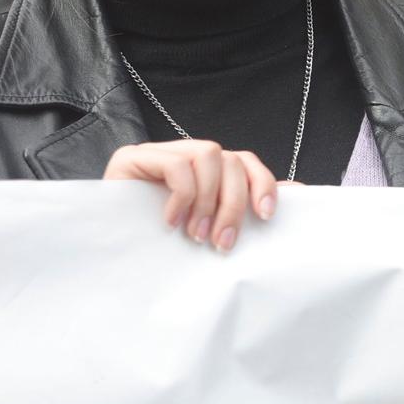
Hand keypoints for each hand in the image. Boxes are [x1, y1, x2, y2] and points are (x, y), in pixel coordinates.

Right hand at [104, 140, 277, 252]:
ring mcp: (161, 153)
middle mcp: (188, 156)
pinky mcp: (134, 157)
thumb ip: (244, 207)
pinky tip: (171, 222)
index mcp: (208, 171)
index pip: (246, 162)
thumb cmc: (161, 244)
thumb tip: (298, 190)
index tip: (265, 217)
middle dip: (233, 205)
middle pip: (230, 162)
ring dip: (208, 200)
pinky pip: (176, 165)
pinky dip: (182, 196)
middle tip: (222, 242)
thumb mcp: (209, 227)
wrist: (105, 251)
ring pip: (208, 155)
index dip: (262, 185)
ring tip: (195, 234)